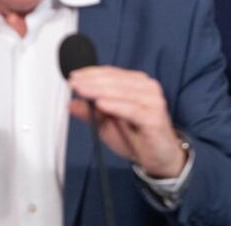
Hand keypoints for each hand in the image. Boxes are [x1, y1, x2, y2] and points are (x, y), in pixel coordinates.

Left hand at [67, 66, 186, 177]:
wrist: (159, 158)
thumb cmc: (136, 137)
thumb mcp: (106, 124)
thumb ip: (91, 112)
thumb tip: (71, 103)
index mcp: (137, 84)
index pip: (111, 73)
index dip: (91, 73)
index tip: (73, 76)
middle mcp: (147, 88)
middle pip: (115, 80)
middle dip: (91, 81)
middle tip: (74, 83)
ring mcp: (153, 101)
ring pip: (122, 92)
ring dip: (99, 90)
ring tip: (82, 90)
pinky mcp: (154, 117)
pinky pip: (132, 109)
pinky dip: (115, 105)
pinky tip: (100, 104)